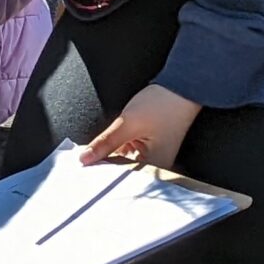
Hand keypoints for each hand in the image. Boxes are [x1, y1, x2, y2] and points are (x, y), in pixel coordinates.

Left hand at [81, 84, 200, 170]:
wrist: (182, 85)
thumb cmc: (164, 104)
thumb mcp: (128, 123)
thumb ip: (105, 142)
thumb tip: (85, 158)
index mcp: (157, 168)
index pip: (121, 178)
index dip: (100, 172)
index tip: (81, 168)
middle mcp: (158, 167)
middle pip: (123, 171)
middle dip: (105, 163)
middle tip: (84, 160)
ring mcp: (155, 157)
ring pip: (124, 161)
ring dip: (111, 154)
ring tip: (100, 150)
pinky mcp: (151, 148)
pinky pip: (129, 153)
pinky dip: (119, 148)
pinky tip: (111, 143)